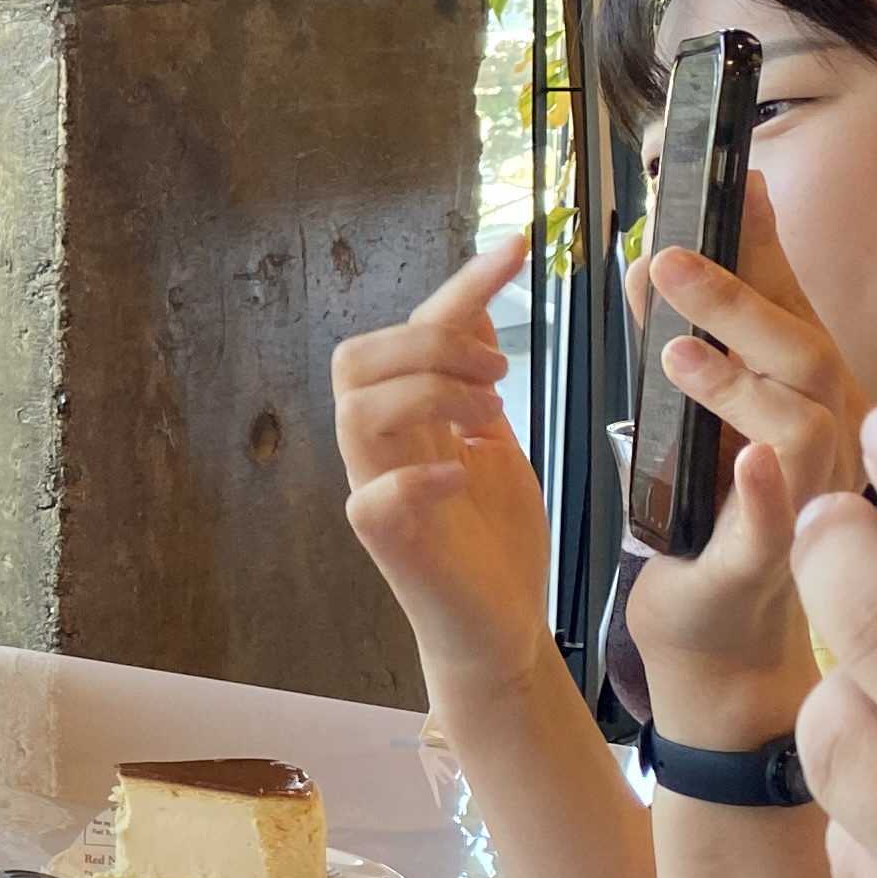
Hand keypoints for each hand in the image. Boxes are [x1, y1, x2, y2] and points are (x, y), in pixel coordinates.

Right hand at [333, 236, 554, 697]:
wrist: (501, 631)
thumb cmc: (496, 544)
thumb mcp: (498, 444)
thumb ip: (477, 388)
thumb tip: (476, 317)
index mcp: (406, 421)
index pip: (416, 331)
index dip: (462, 285)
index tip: (520, 246)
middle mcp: (380, 449)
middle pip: (357, 360)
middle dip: (432, 345)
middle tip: (498, 374)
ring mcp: (376, 493)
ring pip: (356, 410)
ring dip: (428, 394)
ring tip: (487, 414)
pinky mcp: (388, 543)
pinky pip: (373, 497)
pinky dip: (419, 476)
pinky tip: (466, 473)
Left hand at [626, 184, 861, 728]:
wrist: (715, 636)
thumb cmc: (710, 519)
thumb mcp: (690, 418)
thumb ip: (682, 344)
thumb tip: (649, 261)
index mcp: (808, 401)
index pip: (793, 305)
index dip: (767, 243)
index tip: (739, 177)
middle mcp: (829, 443)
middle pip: (803, 349)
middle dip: (737, 296)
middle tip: (663, 259)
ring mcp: (810, 504)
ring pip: (802, 424)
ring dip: (739, 380)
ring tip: (674, 353)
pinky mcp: (774, 565)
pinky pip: (781, 523)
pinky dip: (764, 487)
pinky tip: (744, 456)